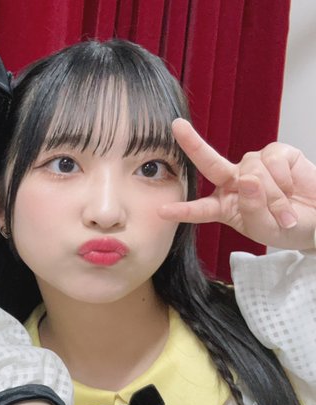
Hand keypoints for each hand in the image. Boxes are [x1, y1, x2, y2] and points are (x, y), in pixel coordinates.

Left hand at [159, 118, 315, 249]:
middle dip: (192, 143)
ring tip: (284, 209)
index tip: (162, 212)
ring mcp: (254, 165)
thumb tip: (247, 179)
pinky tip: (292, 188)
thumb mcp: (266, 228)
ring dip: (272, 195)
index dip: (182, 211)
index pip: (199, 208)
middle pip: (209, 162)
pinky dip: (284, 179)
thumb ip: (252, 208)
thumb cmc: (288, 226)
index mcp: (224, 205)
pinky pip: (273, 161)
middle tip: (177, 126)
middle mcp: (234, 181)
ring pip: (253, 172)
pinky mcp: (278, 153)